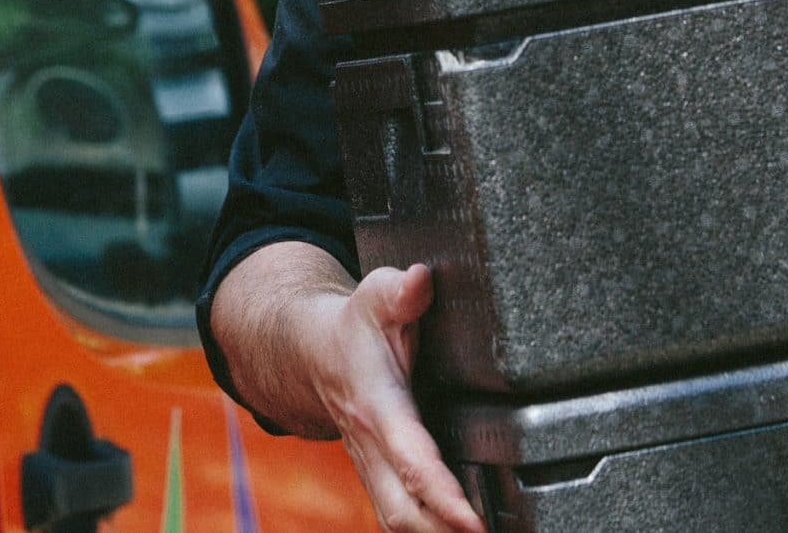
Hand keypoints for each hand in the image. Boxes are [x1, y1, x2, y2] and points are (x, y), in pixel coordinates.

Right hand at [302, 264, 486, 532]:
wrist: (313, 354)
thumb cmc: (356, 327)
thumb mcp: (375, 297)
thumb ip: (399, 291)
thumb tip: (420, 279)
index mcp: (378, 408)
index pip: (412, 460)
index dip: (442, 494)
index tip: (474, 521)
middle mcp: (372, 448)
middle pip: (403, 512)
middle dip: (443, 532)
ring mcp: (372, 468)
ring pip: (399, 521)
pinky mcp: (380, 477)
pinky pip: (401, 516)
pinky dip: (430, 529)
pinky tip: (464, 529)